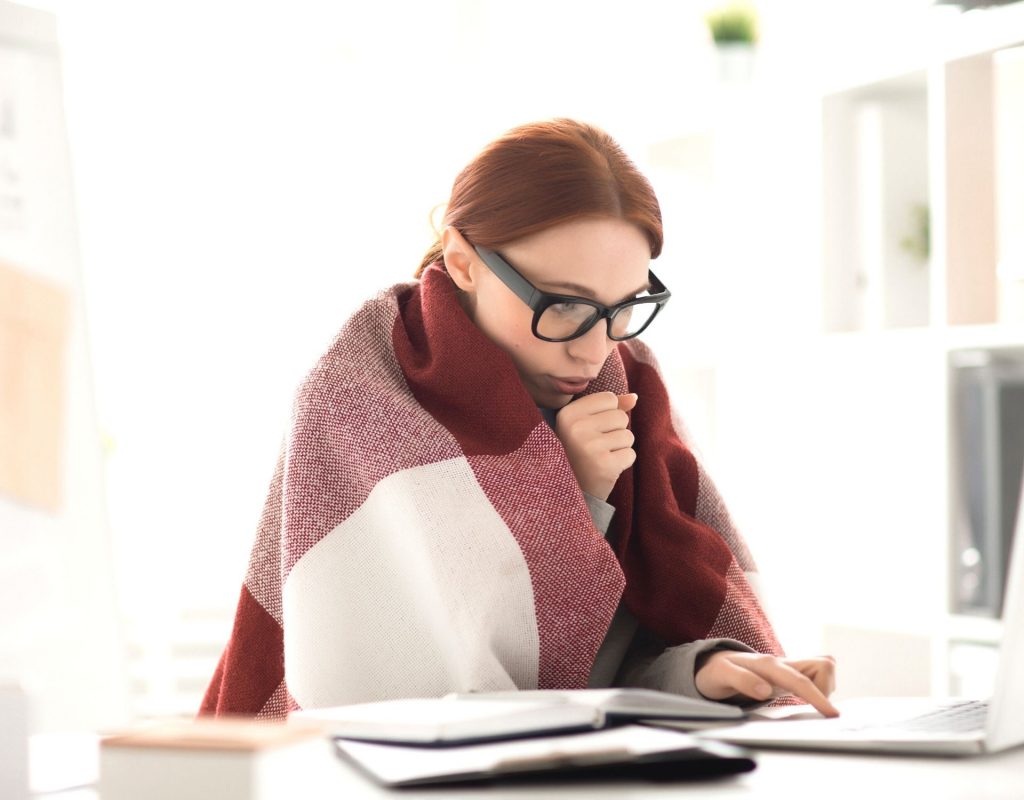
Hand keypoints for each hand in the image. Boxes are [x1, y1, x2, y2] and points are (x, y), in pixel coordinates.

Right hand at [554, 392, 637, 501]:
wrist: (567, 491)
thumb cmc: (578, 453)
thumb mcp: (585, 425)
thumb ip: (609, 408)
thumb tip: (634, 397)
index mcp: (567, 413)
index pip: (609, 398)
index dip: (607, 414)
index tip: (590, 430)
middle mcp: (575, 428)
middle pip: (621, 416)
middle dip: (615, 432)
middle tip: (595, 448)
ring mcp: (589, 447)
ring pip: (628, 436)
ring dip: (620, 448)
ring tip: (600, 457)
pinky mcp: (604, 465)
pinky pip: (631, 454)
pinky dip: (623, 462)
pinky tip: (606, 468)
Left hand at [695, 651, 838, 717]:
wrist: (711, 664)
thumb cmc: (716, 671)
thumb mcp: (721, 675)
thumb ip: (742, 680)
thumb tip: (765, 690)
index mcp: (768, 664)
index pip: (800, 680)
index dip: (818, 697)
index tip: (832, 714)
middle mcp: (782, 663)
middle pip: (823, 665)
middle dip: (826, 689)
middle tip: (811, 707)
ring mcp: (787, 668)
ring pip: (823, 669)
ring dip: (823, 688)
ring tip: (804, 702)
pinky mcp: (789, 674)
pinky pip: (815, 677)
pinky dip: (818, 688)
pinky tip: (804, 699)